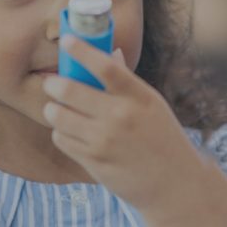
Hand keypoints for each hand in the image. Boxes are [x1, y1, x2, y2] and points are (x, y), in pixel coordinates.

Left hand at [42, 34, 204, 211]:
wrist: (175, 186)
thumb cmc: (162, 138)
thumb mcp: (151, 105)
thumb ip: (126, 81)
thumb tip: (109, 53)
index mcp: (139, 97)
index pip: (105, 67)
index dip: (82, 50)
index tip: (66, 40)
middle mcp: (120, 117)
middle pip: (70, 90)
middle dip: (53, 84)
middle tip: (51, 83)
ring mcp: (105, 141)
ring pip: (59, 116)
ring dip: (52, 109)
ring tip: (56, 109)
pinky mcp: (94, 162)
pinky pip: (62, 139)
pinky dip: (60, 132)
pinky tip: (69, 131)